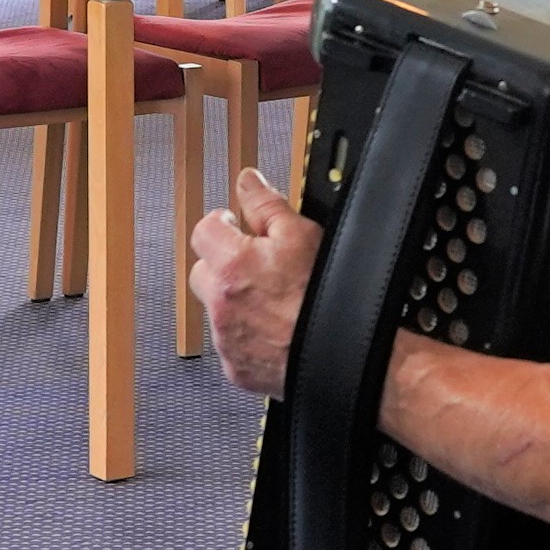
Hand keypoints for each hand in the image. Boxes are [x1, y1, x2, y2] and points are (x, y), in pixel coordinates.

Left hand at [192, 166, 319, 398]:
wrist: (345, 354)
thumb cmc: (327, 298)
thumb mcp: (301, 235)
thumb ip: (266, 204)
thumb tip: (248, 182)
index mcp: (232, 265)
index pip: (203, 231)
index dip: (223, 225)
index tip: (238, 228)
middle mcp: (221, 304)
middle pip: (204, 271)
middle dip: (224, 265)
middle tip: (258, 266)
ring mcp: (226, 339)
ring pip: (216, 309)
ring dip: (235, 301)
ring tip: (273, 301)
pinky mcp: (235, 367)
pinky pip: (230, 343)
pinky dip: (246, 334)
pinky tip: (274, 328)